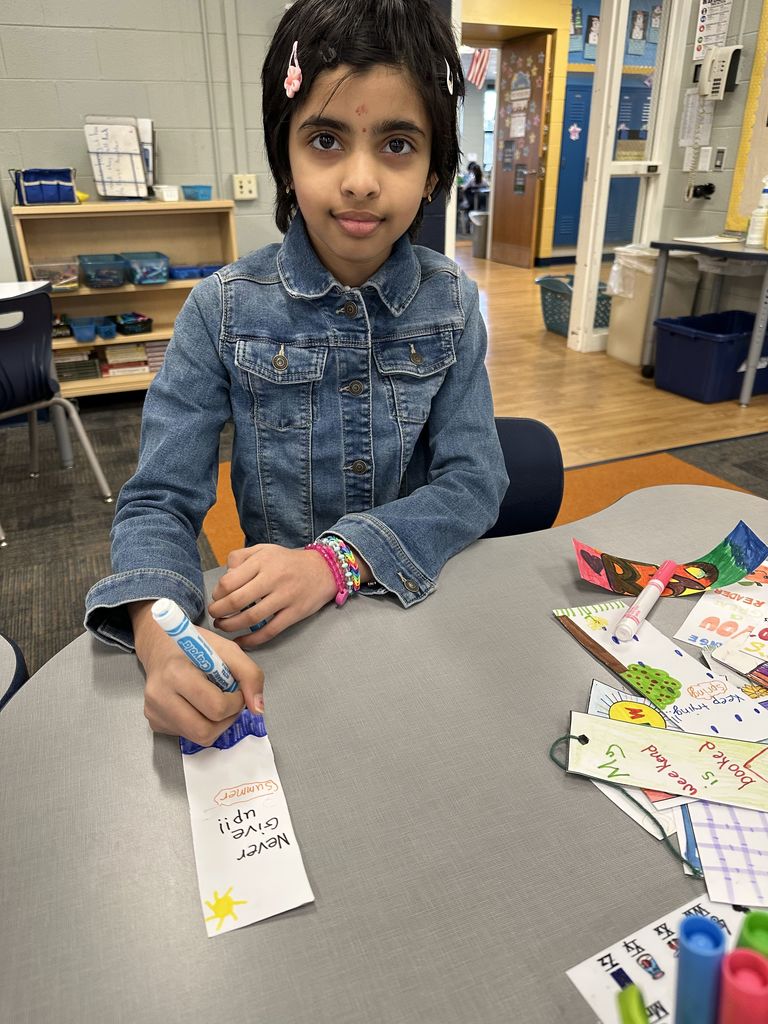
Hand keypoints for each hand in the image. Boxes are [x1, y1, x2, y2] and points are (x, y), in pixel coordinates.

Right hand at [129, 601, 264, 745]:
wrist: (161, 647)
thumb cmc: (196, 646)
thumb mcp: (228, 650)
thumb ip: (249, 675)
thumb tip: (258, 709)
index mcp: (176, 673)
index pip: (216, 707)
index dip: (236, 701)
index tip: (236, 688)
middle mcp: (159, 697)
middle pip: (205, 731)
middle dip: (227, 718)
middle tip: (230, 700)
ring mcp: (153, 713)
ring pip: (199, 738)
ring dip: (217, 724)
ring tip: (216, 702)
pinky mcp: (154, 723)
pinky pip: (187, 735)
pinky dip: (201, 724)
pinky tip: (198, 704)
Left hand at [208, 544, 337, 647]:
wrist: (325, 569)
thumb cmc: (288, 561)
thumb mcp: (264, 549)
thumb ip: (240, 557)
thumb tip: (224, 577)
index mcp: (262, 561)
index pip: (230, 581)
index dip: (217, 594)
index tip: (216, 598)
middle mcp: (273, 578)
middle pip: (237, 600)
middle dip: (219, 612)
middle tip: (214, 615)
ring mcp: (285, 597)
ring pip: (251, 618)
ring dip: (231, 626)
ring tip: (222, 626)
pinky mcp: (294, 613)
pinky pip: (269, 631)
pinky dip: (252, 640)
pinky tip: (240, 642)